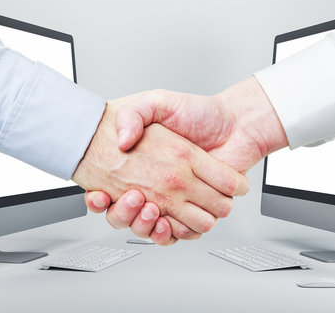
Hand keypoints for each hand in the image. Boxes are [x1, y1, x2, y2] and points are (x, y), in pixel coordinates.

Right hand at [87, 77, 288, 240]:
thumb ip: (134, 114)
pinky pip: (181, 232)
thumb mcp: (157, 101)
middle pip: (129, 216)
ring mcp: (180, 198)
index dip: (98, 200)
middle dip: (126, 214)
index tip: (100, 195)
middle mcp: (161, 184)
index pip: (110, 190)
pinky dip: (174, 232)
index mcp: (148, 163)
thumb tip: (121, 140)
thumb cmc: (200, 112)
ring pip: (153, 228)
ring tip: (149, 208)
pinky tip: (165, 220)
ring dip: (148, 225)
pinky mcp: (200, 209)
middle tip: (133, 198)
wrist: (236, 122)